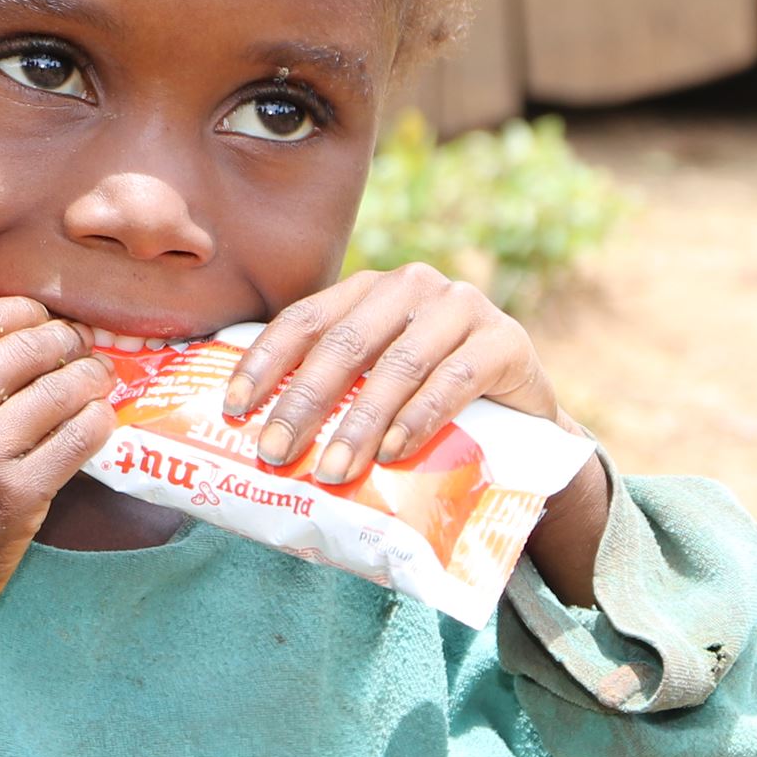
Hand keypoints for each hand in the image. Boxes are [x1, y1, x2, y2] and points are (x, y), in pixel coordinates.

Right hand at [0, 300, 114, 756]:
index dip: (22, 310)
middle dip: (66, 341)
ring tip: (98, 379)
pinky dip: (98, 423)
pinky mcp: (18, 497)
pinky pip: (79, 441)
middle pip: (28, 348)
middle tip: (82, 347)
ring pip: (62, 391)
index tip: (42, 317)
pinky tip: (100, 421)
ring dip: (91, 378)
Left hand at [221, 264, 604, 600]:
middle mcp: (413, 286)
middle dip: (304, 402)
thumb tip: (245, 433)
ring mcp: (463, 307)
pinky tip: (392, 453)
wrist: (524, 418)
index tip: (232, 407)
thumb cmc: (430, 400)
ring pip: (398, 366)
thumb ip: (330, 390)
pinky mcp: (506, 340)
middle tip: (274, 453)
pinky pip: (454, 380)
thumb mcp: (376, 384)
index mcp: (369, 289)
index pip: (306, 318)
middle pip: (346, 344)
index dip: (265, 361)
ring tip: (331, 470)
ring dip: (359, 423)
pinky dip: (418, 418)